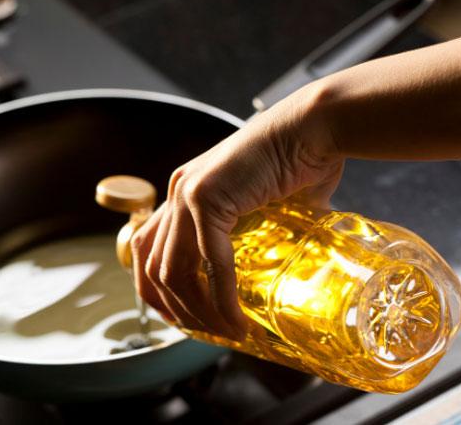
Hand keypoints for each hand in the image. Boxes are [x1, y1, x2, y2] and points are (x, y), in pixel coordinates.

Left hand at [131, 81, 343, 338]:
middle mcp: (178, 190)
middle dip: (174, 308)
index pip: (147, 247)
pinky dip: (221, 297)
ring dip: (197, 310)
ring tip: (225, 331)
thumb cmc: (298, 159)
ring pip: (173, 270)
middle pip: (151, 264)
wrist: (314, 127)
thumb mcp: (263, 202)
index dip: (156, 289)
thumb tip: (276, 265)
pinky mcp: (208, 198)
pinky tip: (236, 318)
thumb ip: (255, 231)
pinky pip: (210, 262)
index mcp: (185, 190)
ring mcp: (187, 193)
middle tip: (203, 333)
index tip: (181, 316)